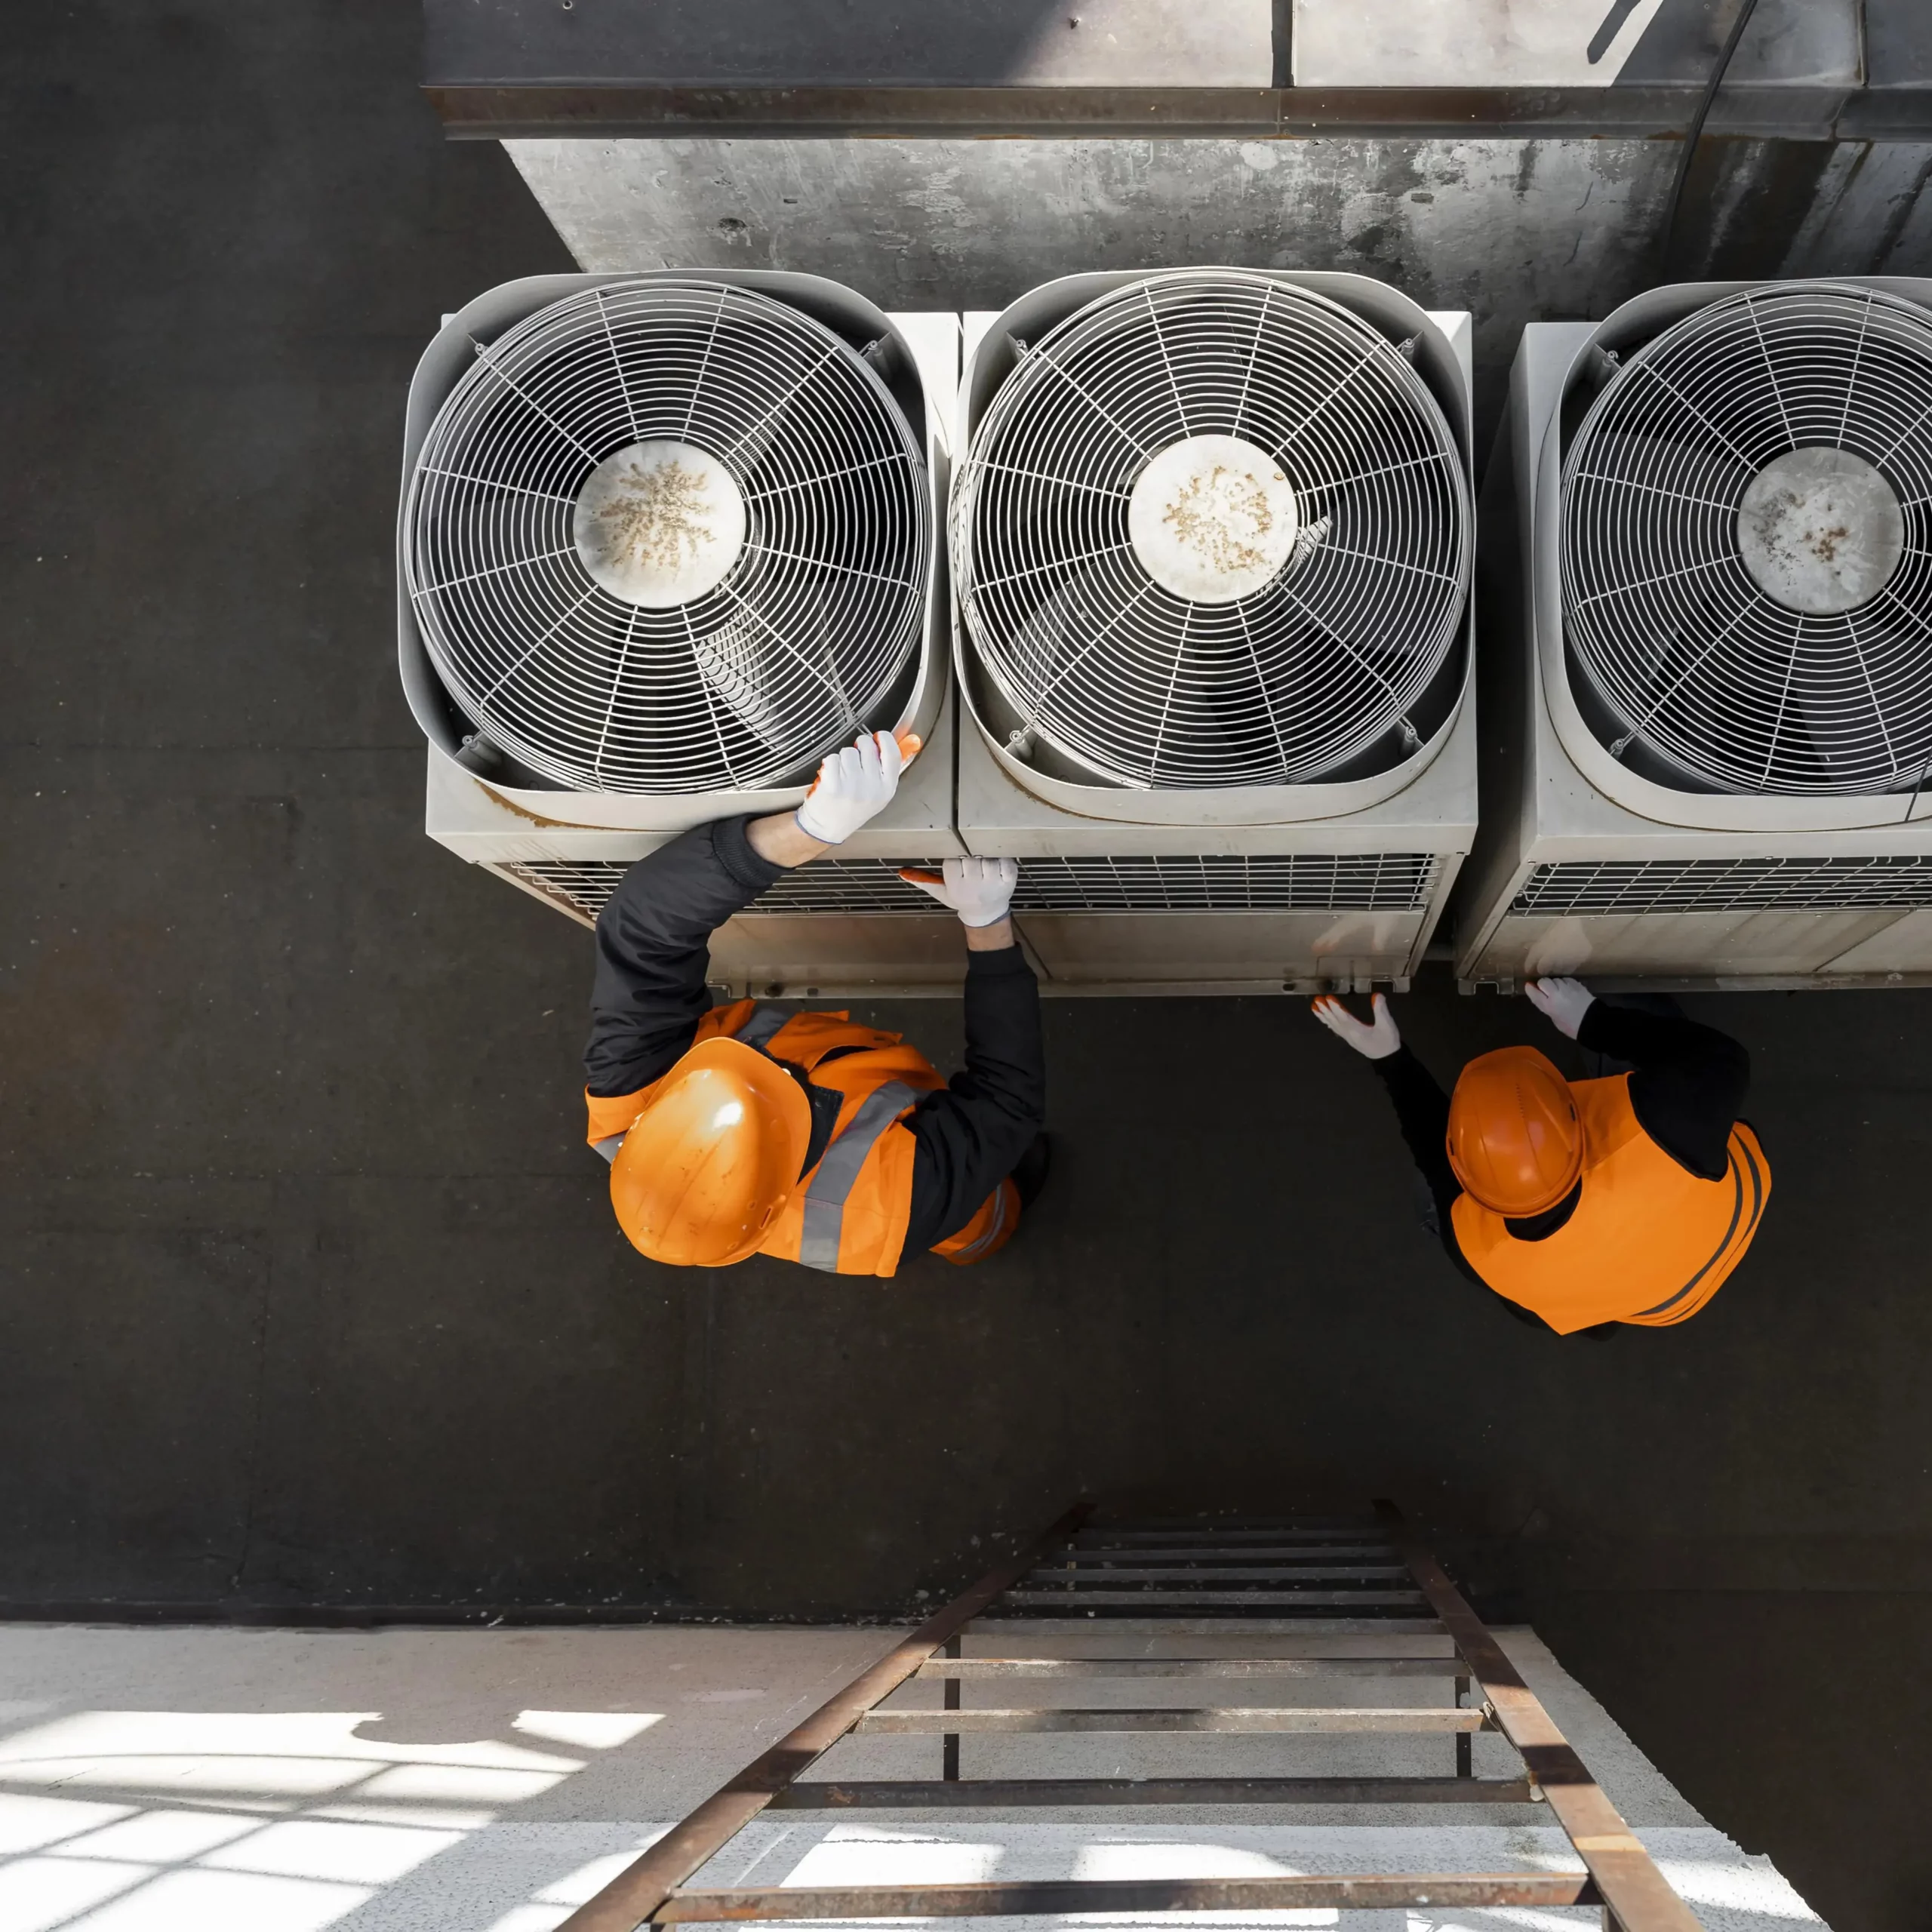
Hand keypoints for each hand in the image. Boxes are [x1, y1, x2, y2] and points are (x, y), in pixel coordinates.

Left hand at [794, 730, 920, 845]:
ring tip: (842, 775)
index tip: (878, 737)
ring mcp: (852, 786)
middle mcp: (871, 788)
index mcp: (887, 789)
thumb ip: (890, 768)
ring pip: (848, 751)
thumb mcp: (880, 792)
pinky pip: (832, 759)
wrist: (829, 827)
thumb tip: (910, 741)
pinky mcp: (833, 785)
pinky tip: (831, 777)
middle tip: (855, 762)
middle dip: (859, 747)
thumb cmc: (854, 808)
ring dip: (843, 758)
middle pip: (867, 745)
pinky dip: (829, 765)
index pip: (892, 753)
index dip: (885, 739)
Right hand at [900, 855, 1017, 927]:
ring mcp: (993, 884)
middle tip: (972, 859)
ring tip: (984, 861)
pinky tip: (998, 863)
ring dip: (987, 857)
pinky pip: (1006, 862)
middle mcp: (974, 887)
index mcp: (956, 887)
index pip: (951, 862)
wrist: (985, 913)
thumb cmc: (962, 898)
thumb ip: (923, 881)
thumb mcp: (941, 892)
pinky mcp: (1009, 881)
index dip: (954, 859)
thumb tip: (902, 873)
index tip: (958, 863)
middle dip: (970, 856)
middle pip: (970, 858)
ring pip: (988, 859)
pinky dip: (1003, 859)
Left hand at [1311, 992, 1401, 1059]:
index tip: (1328, 998)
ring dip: (1323, 1016)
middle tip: (1317, 1000)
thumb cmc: (1387, 1041)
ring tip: (1314, 1007)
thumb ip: (1381, 1010)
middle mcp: (1349, 1034)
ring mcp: (1348, 1037)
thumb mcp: (1387, 1025)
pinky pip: (1335, 1028)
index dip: (1336, 1008)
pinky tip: (1324, 1018)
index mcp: (1358, 1031)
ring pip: (1333, 1025)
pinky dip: (1328, 1022)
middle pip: (1335, 1021)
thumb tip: (1377, 995)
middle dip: (1325, 1010)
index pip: (1344, 1017)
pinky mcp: (1349, 1038)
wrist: (1387, 1058)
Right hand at [1525, 976, 1593, 1039]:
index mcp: (1549, 1006)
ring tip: (1560, 991)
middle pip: (1544, 981)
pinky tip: (1568, 989)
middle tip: (1547, 991)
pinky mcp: (1577, 984)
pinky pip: (1566, 979)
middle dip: (1543, 985)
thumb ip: (1548, 1008)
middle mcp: (1556, 994)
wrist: (1594, 1022)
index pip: (1534, 992)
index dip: (1530, 989)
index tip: (1529, 987)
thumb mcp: (1555, 1020)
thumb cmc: (1573, 1027)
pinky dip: (1565, 983)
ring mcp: (1567, 988)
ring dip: (1555, 984)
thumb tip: (1545, 999)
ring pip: (1555, 979)